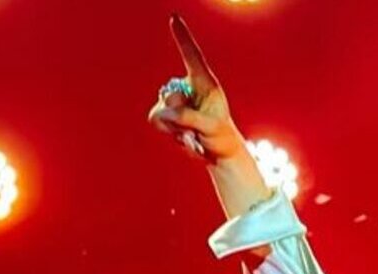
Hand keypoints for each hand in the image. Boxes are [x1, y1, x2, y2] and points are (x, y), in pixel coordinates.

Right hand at [147, 15, 247, 162]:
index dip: (182, 38)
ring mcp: (175, 98)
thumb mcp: (211, 128)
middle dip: (180, 116)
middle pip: (171, 95)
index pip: (192, 57)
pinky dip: (169, 132)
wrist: (217, 151)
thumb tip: (166, 112)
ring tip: (193, 134)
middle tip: (197, 129)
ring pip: (161, 109)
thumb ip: (189, 118)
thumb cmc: (221, 136)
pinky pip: (155, 119)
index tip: (174, 18)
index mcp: (207, 85)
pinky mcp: (165, 111)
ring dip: (176, 127)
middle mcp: (189, 87)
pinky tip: (185, 137)